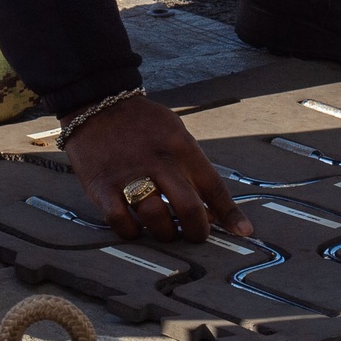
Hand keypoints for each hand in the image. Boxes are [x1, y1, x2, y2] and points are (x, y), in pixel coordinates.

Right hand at [64, 95, 255, 244]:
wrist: (98, 104)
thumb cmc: (142, 123)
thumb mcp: (174, 131)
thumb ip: (192, 164)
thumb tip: (212, 203)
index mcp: (181, 146)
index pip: (213, 185)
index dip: (230, 213)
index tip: (243, 232)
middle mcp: (159, 161)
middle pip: (189, 208)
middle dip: (197, 232)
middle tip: (195, 236)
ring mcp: (130, 175)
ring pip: (157, 219)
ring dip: (165, 234)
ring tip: (165, 232)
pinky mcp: (102, 186)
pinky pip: (122, 222)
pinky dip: (132, 233)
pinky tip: (135, 228)